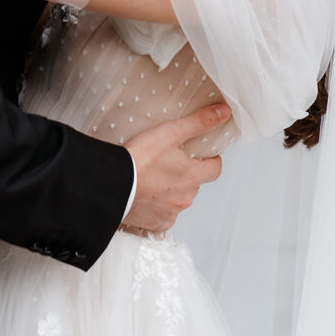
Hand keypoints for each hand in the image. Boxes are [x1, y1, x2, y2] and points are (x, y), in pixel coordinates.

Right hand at [123, 103, 230, 232]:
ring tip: (153, 176)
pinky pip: (164, 215)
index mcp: (192, 176)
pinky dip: (158, 206)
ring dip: (171, 189)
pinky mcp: (155, 223)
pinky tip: (147, 194)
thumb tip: (222, 113)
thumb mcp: (171, 132)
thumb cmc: (138, 159)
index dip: (210, 159)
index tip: (203, 154)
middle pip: (195, 184)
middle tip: (169, 161)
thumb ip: (199, 122)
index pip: (215, 169)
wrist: (112, 184)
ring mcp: (171, 212)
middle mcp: (185, 197)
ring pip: (179, 199)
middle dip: (186, 173)